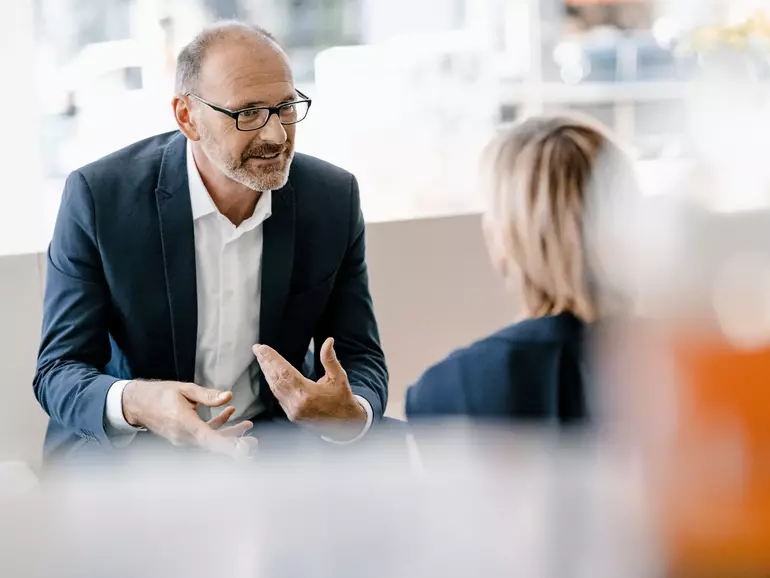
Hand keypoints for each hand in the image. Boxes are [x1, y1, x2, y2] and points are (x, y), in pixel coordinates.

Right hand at [122, 380, 250, 457]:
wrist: (138, 404)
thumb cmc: (160, 394)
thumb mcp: (184, 389)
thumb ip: (207, 395)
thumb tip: (228, 396)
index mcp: (183, 423)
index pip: (208, 438)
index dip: (226, 445)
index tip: (241, 450)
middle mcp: (183, 436)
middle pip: (213, 444)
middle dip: (235, 443)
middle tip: (254, 442)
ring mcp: (183, 438)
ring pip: (211, 440)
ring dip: (230, 434)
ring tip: (248, 425)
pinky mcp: (184, 437)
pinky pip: (204, 435)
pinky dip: (218, 426)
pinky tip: (230, 413)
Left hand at [252, 338, 365, 432]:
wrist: (345, 425)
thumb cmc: (342, 399)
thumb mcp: (339, 377)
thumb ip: (330, 359)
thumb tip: (328, 341)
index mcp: (308, 394)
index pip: (284, 372)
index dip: (272, 359)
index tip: (262, 348)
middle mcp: (297, 404)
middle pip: (276, 379)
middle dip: (265, 362)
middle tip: (258, 349)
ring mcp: (292, 411)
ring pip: (274, 388)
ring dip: (266, 372)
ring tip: (261, 358)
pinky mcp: (291, 415)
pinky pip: (278, 396)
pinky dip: (272, 383)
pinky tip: (269, 373)